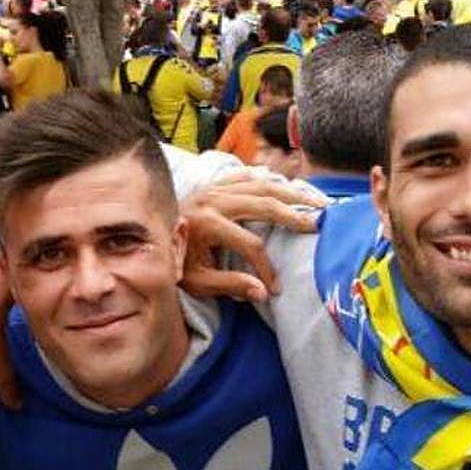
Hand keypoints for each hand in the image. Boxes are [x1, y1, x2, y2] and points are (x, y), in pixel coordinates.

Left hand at [180, 174, 329, 301]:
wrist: (151, 237)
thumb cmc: (175, 262)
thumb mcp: (197, 281)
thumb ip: (230, 285)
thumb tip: (264, 293)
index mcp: (207, 224)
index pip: (250, 244)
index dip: (266, 268)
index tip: (277, 288)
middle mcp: (213, 201)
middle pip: (264, 204)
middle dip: (294, 216)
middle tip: (319, 226)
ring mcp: (215, 188)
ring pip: (262, 184)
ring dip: (293, 193)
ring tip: (319, 203)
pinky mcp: (216, 184)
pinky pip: (249, 177)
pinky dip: (272, 181)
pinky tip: (291, 188)